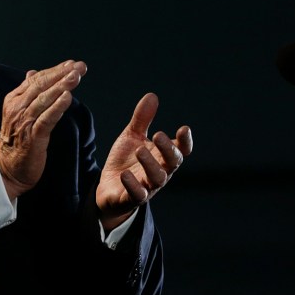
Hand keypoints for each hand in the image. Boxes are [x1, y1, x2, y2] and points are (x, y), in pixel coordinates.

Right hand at [0, 60, 87, 199]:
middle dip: (61, 74)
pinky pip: (46, 119)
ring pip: (44, 99)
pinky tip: (68, 98)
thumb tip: (33, 73)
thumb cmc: (17, 140)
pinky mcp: (33, 137)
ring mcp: (24, 122)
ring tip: (76, 76)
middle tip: (79, 66)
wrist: (8, 168)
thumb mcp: (18, 112)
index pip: (36, 79)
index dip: (54, 70)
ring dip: (62, 86)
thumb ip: (26, 92)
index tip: (71, 64)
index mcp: (14, 100)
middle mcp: (17, 108)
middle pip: (41, 85)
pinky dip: (57, 107)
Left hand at [96, 93, 192, 229]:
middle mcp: (160, 172)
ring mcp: (148, 186)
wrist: (109, 188)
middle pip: (172, 163)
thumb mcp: (132, 137)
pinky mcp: (131, 198)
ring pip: (156, 178)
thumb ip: (142, 120)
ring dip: (150, 164)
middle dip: (167, 149)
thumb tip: (152, 96)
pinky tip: (125, 174)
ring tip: (140, 150)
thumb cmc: (126, 161)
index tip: (184, 129)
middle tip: (158, 134)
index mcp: (162, 157)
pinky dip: (133, 185)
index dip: (184, 142)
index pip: (180, 150)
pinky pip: (136, 194)